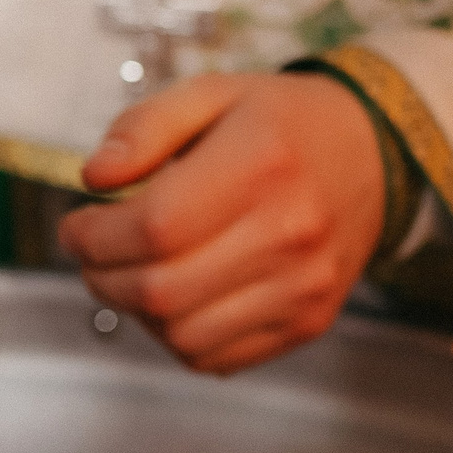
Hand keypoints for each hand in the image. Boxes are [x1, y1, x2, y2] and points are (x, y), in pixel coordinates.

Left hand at [58, 72, 386, 374]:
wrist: (375, 155)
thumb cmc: (281, 123)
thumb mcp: (212, 94)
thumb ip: (144, 127)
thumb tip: (96, 178)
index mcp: (262, 164)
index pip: (154, 228)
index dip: (94, 237)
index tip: (77, 227)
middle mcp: (290, 231)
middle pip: (161, 289)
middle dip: (103, 278)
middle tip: (93, 256)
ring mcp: (304, 286)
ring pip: (182, 334)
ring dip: (135, 312)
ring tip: (131, 275)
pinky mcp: (308, 322)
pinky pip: (215, 358)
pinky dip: (176, 337)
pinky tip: (174, 299)